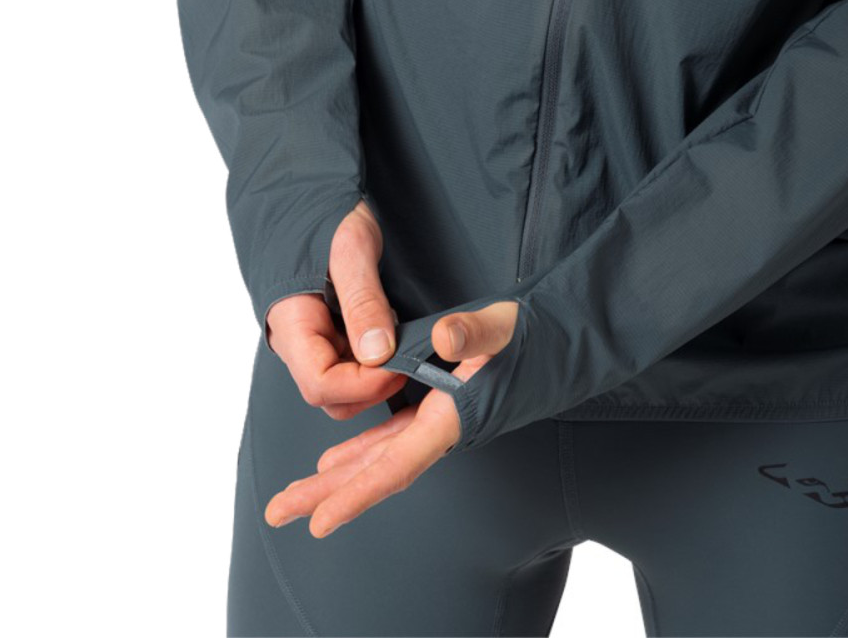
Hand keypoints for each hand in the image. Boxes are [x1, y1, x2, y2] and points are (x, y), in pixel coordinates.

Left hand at [264, 298, 519, 536]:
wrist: (568, 340)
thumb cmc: (539, 336)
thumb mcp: (507, 327)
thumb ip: (475, 332)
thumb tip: (445, 336)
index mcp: (456, 417)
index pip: (398, 465)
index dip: (357, 494)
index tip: (319, 521)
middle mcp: (445, 428)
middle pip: (379, 471)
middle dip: (329, 493)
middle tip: (280, 512)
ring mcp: (443, 421)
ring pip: (383, 458)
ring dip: (343, 476)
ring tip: (302, 493)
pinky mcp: (444, 408)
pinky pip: (396, 439)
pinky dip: (367, 450)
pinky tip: (340, 459)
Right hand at [266, 198, 406, 418]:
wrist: (310, 195)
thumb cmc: (325, 215)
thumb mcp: (351, 250)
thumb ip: (363, 301)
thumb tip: (378, 354)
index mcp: (291, 323)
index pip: (320, 384)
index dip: (364, 385)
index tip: (400, 364)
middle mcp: (297, 341)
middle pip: (330, 394)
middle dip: (372, 385)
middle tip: (406, 354)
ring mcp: (312, 339)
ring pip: (341, 385)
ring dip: (374, 374)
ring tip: (394, 332)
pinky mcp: (328, 333)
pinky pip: (349, 364)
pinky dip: (373, 359)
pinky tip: (388, 328)